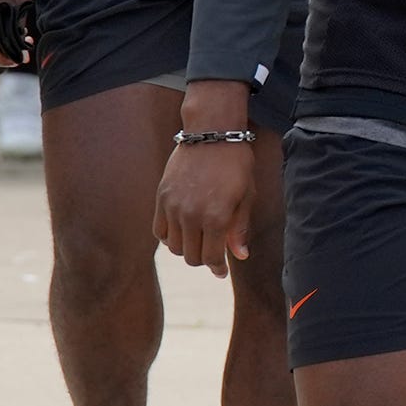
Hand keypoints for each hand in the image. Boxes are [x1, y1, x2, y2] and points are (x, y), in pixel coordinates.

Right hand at [152, 85, 256, 274]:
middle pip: (191, 257)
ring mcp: (173, 206)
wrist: (212, 134)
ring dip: (186, 248)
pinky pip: (159, 231)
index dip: (217, 268)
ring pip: (174, 247)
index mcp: (216, 217)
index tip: (221, 271)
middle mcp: (191, 215)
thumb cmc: (236, 165)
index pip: (211, 258)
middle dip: (203, 259)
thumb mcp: (246, 196)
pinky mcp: (161, 197)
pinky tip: (182, 231)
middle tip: (212, 252)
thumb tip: (240, 256)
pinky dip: (169, 237)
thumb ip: (240, 228)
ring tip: (198, 239)